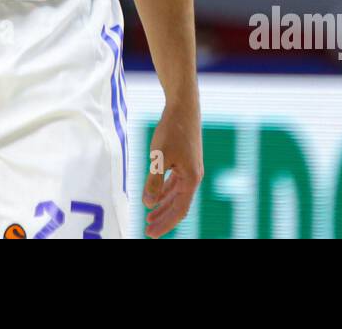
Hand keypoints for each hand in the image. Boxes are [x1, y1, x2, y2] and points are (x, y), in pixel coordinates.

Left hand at [143, 100, 202, 237]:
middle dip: (163, 218)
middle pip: (178, 205)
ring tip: (149, 217)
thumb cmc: (172, 131)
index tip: (151, 233)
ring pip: (176, 195)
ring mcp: (189, 169)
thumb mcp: (159, 156)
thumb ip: (154, 181)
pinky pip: (174, 183)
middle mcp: (193, 177)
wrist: (183, 107)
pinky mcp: (184, 161)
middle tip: (148, 230)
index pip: (179, 210)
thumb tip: (149, 204)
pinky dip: (164, 192)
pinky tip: (154, 196)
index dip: (165, 223)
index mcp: (191, 179)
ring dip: (163, 206)